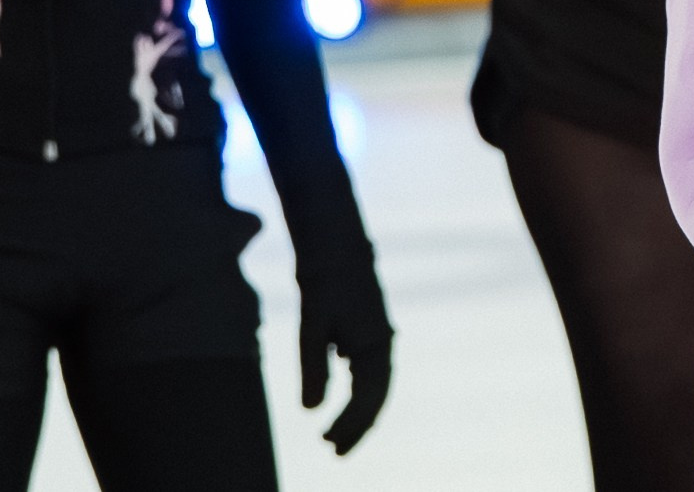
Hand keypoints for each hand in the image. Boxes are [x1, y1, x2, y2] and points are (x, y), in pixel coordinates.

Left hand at [300, 260, 393, 454]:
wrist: (335, 242)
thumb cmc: (324, 281)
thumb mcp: (312, 325)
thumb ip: (313, 367)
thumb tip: (310, 411)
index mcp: (377, 344)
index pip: (368, 397)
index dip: (351, 424)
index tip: (328, 443)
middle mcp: (382, 343)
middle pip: (376, 397)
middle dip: (358, 426)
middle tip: (333, 451)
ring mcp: (377, 336)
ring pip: (374, 386)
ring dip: (357, 412)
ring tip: (333, 435)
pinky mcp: (366, 329)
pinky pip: (367, 371)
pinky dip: (357, 393)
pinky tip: (338, 399)